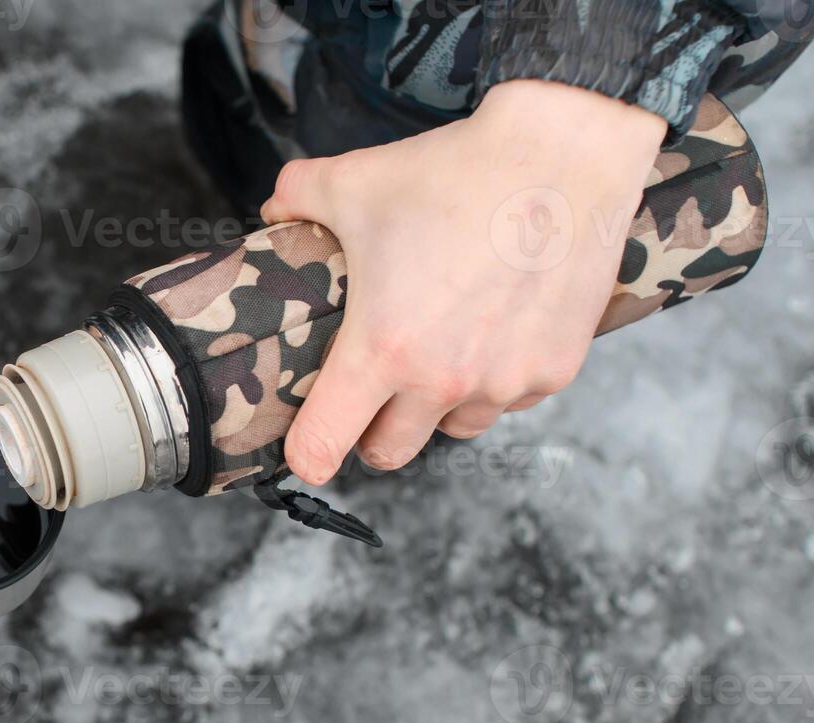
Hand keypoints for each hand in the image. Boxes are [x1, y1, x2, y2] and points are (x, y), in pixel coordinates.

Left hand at [260, 79, 666, 483]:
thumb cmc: (455, 173)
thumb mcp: (352, 182)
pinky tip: (492, 330)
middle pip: (387, 452)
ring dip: (435, 407)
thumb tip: (271, 215)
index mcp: (381, 349)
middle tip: (370, 391)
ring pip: (451, 428)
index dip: (306, 454)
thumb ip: (293, 202)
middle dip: (370, 432)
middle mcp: (442, 380)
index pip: (322, 445)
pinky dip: (494, 380)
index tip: (304, 450)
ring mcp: (502, 382)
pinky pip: (508, 401)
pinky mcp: (553, 371)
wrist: (564, 155)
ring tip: (437, 348)